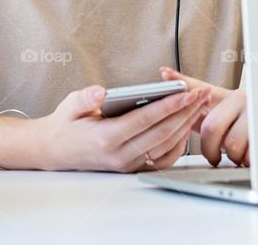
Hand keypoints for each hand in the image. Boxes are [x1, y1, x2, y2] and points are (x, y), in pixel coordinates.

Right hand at [32, 84, 211, 172]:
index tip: (186, 93)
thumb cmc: (65, 124)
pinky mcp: (132, 166)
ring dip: (185, 125)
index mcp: (105, 138)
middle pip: (161, 133)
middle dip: (185, 112)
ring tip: (199, 105)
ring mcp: (127, 163)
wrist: (55, 151)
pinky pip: (162, 156)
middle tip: (202, 94)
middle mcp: (120, 155)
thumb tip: (100, 91)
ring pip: (165, 145)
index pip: (145, 120)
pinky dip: (178, 142)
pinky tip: (186, 125)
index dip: (168, 106)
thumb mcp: (69, 105)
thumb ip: (85, 98)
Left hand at [160, 67, 249, 167]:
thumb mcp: (218, 114)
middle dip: (209, 149)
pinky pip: (250, 155)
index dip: (180, 80)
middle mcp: (239, 99)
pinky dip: (246, 161)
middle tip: (213, 156)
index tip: (164, 73)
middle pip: (212, 126)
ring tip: (234, 154)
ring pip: (232, 145)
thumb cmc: (239, 124)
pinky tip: (247, 155)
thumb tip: (166, 78)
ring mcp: (254, 114)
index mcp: (224, 95)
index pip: (198, 86)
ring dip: (230, 157)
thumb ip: (194, 106)